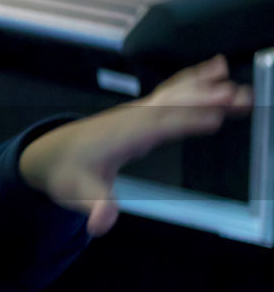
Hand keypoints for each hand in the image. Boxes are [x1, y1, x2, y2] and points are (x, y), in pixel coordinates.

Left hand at [19, 54, 252, 236]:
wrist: (50, 155)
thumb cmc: (67, 174)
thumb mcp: (77, 195)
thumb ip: (94, 207)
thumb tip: (101, 223)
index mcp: (121, 138)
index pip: (156, 128)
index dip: (183, 122)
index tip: (214, 119)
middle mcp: (132, 119)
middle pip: (173, 106)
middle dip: (205, 100)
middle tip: (240, 97)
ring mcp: (138, 112)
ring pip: (175, 95)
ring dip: (206, 87)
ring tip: (236, 83)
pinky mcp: (143, 112)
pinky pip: (172, 92)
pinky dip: (194, 79)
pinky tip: (216, 68)